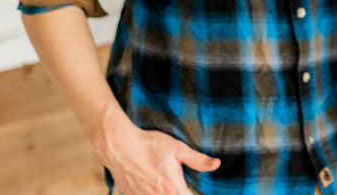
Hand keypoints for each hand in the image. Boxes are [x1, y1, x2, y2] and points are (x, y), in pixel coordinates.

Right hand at [94, 111, 219, 194]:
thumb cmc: (149, 145)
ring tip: (157, 177)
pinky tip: (147, 180)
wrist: (120, 146)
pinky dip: (148, 191)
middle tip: (168, 175)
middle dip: (175, 189)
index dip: (188, 189)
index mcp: (172, 188)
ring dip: (161, 190)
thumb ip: (197, 160)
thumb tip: (216, 164)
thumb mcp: (177, 148)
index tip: (184, 181)